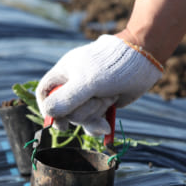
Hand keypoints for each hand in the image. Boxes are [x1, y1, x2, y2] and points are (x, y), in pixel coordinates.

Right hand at [36, 34, 162, 135]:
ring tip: (109, 98)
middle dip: (81, 110)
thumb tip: (48, 113)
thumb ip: (67, 98)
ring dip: (94, 113)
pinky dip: (98, 125)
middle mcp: (72, 86)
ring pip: (78, 118)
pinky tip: (107, 124)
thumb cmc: (112, 66)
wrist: (142, 60)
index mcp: (63, 74)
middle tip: (98, 98)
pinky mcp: (100, 105)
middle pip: (63, 111)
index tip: (57, 119)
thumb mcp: (87, 82)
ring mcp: (87, 97)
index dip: (47, 108)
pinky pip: (91, 123)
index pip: (44, 92)